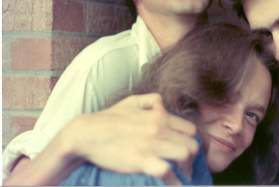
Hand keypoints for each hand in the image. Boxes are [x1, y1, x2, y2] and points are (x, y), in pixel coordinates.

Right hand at [65, 93, 197, 177]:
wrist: (86, 133)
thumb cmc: (108, 118)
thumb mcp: (132, 101)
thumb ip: (151, 100)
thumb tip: (163, 104)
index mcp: (159, 115)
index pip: (190, 129)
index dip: (190, 142)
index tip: (186, 150)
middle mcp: (160, 128)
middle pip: (191, 144)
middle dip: (192, 157)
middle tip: (186, 166)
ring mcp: (152, 145)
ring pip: (185, 155)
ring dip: (186, 168)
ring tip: (182, 175)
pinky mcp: (141, 161)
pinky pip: (166, 171)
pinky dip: (173, 180)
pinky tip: (172, 184)